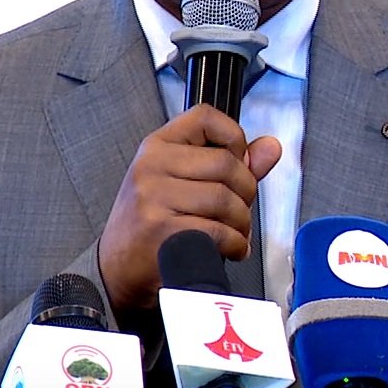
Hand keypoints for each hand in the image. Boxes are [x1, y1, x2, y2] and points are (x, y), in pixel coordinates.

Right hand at [98, 105, 281, 312]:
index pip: (206, 117)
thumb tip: (271, 148)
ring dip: (241, 223)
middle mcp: (151, 166)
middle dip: (246, 192)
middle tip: (239, 211)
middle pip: (226, 163)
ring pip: (226, 199)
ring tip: (234, 233)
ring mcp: (153, 197)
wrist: (117, 270)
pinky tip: (229, 249)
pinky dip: (235, 244)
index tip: (238, 161)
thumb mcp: (182, 183)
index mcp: (157, 146)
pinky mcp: (161, 230)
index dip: (234, 137)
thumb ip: (231, 164)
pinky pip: (219, 231)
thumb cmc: (151, 226)